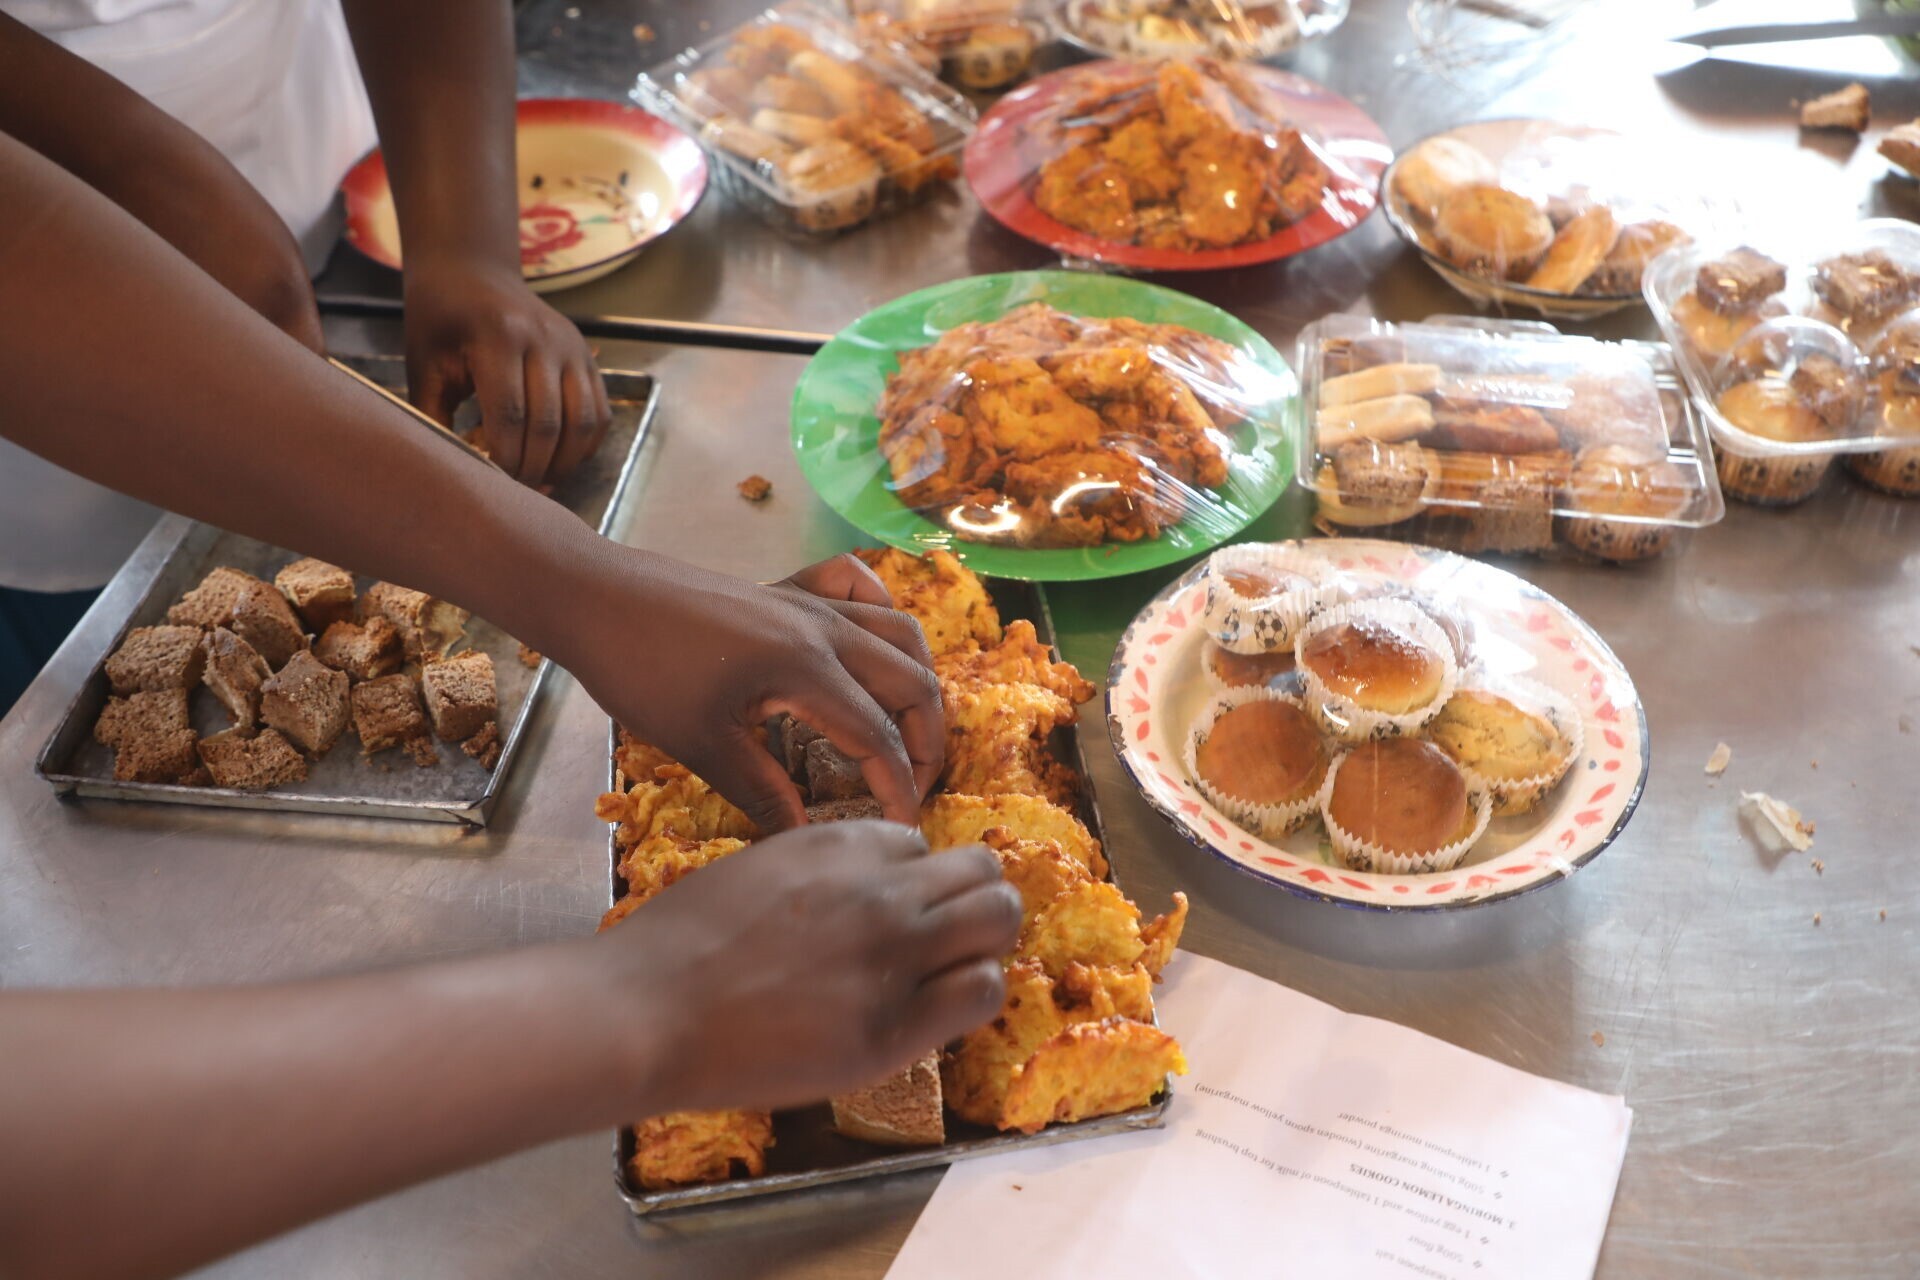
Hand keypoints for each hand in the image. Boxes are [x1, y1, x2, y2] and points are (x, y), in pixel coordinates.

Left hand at [401, 258, 609, 485]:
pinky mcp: (588, 358)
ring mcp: (573, 347)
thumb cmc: (440, 322)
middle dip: (532, 468)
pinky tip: (558, 460)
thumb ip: (434, 419)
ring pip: (583, 423)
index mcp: (499, 335)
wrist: (472, 273)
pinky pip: (598, 414)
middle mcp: (545, 339)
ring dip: (563, 463)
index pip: (510, 414)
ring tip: (538, 483)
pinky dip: (583, 446)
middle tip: (513, 493)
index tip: (489, 483)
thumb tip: (453, 475)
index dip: (503, 458)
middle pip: (549, 424)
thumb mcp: (424, 367)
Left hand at [558, 550, 940, 833]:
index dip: (898, 789)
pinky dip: (880, 612)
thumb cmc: (639, 671)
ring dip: (917, 683)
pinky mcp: (786, 589)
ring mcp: (808, 602)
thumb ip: (764, 792)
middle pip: (912, 682)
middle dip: (926, 741)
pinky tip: (870, 647)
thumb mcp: (701, 744)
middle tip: (910, 788)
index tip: (901, 831)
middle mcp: (822, 629)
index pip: (876, 737)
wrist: (594, 597)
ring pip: (900, 633)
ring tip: (907, 732)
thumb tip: (807, 838)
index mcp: (805, 668)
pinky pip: (857, 587)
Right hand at [603, 822, 1017, 1113]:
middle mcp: (879, 890)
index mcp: (839, 845)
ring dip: (985, 940)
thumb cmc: (677, 946)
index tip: (890, 912)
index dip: (910, 879)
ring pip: (998, 917)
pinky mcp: (894, 1026)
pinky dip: (973, 994)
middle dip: (972, 897)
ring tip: (953, 970)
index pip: (920, 844)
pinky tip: (937, 1011)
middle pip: (981, 869)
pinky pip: (982, 990)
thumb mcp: (754, 870)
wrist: (646, 1011)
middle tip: (947, 937)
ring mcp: (892, 956)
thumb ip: (816, 872)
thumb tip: (855, 887)